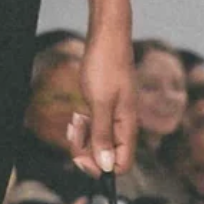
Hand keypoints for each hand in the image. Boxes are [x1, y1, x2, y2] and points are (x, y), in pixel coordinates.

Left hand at [65, 31, 136, 177]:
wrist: (107, 36)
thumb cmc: (105, 65)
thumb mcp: (100, 103)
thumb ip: (102, 135)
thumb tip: (107, 166)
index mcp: (128, 125)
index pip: (123, 163)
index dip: (102, 167)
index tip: (83, 158)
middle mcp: (124, 123)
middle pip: (108, 155)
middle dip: (88, 151)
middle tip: (75, 135)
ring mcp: (115, 114)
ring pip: (98, 141)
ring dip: (83, 137)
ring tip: (76, 119)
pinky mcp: (105, 106)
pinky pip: (94, 126)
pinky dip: (83, 124)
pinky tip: (77, 114)